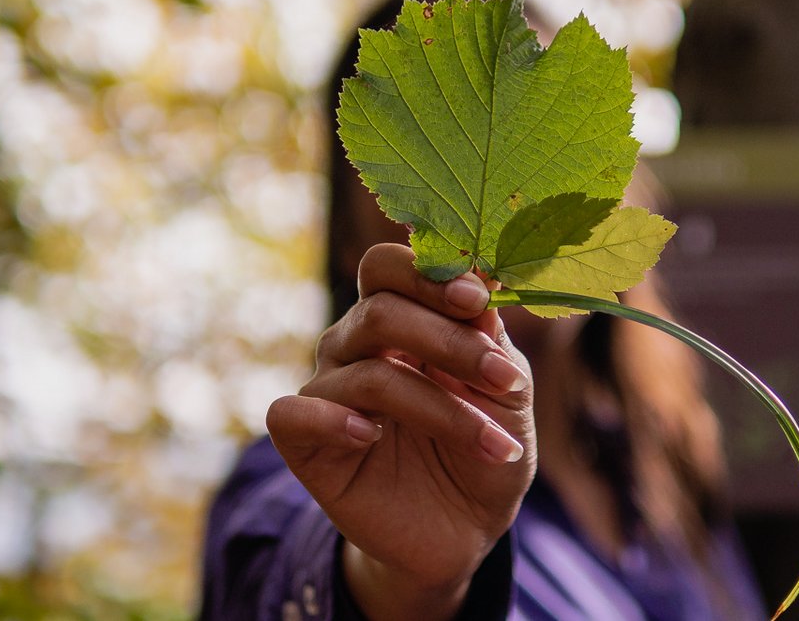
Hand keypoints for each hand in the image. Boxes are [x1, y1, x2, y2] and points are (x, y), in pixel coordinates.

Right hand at [266, 243, 536, 620]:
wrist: (466, 530)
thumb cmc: (485, 449)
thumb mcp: (507, 392)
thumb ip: (491, 339)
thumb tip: (479, 284)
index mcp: (401, 320)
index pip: (389, 268)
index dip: (430, 275)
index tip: (479, 299)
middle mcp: (355, 346)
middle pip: (379, 311)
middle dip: (449, 342)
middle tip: (502, 377)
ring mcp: (327, 392)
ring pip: (366, 373)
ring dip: (441, 409)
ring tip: (494, 445)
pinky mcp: (303, 444)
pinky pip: (291, 413)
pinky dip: (332, 420)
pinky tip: (373, 436)